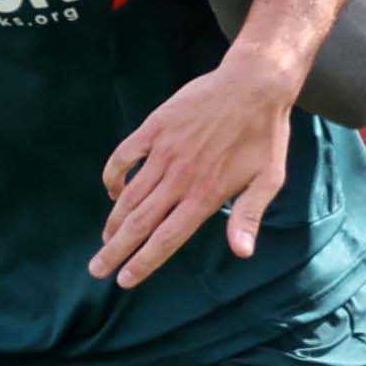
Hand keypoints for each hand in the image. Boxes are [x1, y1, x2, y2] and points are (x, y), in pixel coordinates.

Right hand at [93, 55, 298, 286]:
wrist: (254, 84)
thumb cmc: (265, 136)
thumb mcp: (268, 180)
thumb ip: (248, 216)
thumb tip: (242, 253)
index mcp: (205, 195)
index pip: (166, 238)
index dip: (143, 261)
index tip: (124, 280)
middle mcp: (180, 177)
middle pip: (139, 223)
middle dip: (115, 250)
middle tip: (96, 270)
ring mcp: (164, 151)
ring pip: (130, 195)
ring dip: (114, 221)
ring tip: (105, 240)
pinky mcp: (155, 128)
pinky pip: (124, 156)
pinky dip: (114, 176)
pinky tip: (113, 191)